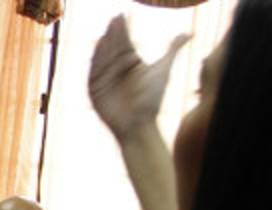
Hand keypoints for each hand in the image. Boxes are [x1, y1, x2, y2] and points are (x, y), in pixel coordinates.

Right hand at [89, 15, 189, 140]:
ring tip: (106, 31)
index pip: (125, 41)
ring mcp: (104, 77)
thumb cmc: (152, 99)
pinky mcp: (94, 89)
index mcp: (131, 61)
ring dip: (103, 44)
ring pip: (102, 57)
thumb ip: (172, 49)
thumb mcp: (163, 70)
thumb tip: (189, 32)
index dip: (123, 28)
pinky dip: (94, 61)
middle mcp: (116, 67)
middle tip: (115, 18)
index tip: (122, 14)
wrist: (139, 124)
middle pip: (113, 46)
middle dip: (113, 33)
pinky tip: (97, 50)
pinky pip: (92, 72)